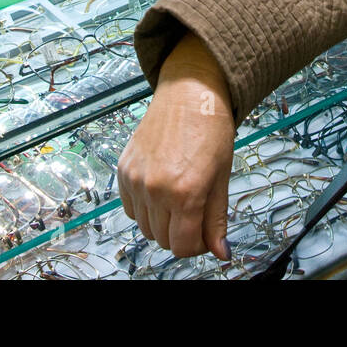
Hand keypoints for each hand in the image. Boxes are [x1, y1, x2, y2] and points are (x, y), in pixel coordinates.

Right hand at [117, 32, 235, 259]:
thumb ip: (217, 219)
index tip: (203, 234)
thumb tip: (221, 252)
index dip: (196, 245)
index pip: (182, 247)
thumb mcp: (222, 177)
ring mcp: (136, 179)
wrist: (189, 94)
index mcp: (185, 192)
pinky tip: (160, 190)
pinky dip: (144, 208)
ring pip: (145, 227)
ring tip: (178, 199)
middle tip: (194, 215)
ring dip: (161, 222)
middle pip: (162, 240)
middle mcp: (155, 189)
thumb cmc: (210, 128)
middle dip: (180, 234)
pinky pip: (130, 208)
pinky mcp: (124, 170)